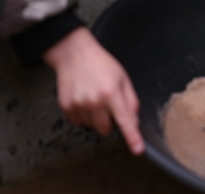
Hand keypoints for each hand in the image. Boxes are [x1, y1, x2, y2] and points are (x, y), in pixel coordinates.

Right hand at [43, 27, 143, 154]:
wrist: (74, 55)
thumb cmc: (102, 65)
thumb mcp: (123, 79)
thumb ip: (130, 101)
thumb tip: (134, 121)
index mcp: (112, 93)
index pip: (125, 120)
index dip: (132, 137)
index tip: (138, 150)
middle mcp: (94, 101)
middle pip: (106, 129)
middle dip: (110, 123)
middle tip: (108, 106)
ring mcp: (78, 105)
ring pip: (91, 126)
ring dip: (95, 118)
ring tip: (94, 98)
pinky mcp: (66, 107)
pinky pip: (78, 122)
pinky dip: (83, 115)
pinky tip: (83, 99)